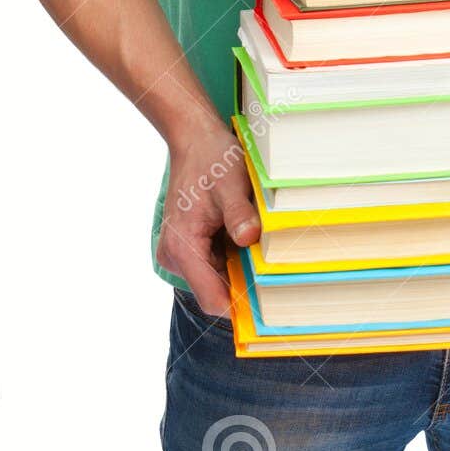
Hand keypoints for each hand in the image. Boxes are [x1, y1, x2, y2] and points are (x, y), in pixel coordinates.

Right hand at [155, 124, 261, 316]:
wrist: (194, 141)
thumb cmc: (212, 160)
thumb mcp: (232, 185)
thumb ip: (239, 215)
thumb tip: (250, 238)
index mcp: (183, 247)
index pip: (212, 298)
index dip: (240, 308)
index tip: (268, 309)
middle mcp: (175, 255)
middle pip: (216, 290)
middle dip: (243, 284)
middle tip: (274, 271)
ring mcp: (179, 252)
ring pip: (216, 278)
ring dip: (238, 267)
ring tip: (257, 243)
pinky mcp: (186, 246)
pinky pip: (213, 264)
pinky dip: (231, 256)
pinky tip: (243, 235)